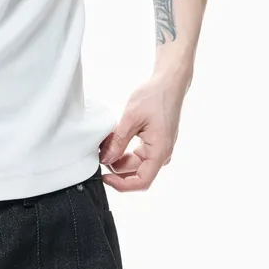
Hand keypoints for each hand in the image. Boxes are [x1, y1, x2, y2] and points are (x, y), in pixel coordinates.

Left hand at [98, 73, 184, 191]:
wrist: (168, 84)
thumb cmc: (154, 97)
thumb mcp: (131, 118)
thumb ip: (118, 141)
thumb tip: (105, 160)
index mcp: (160, 152)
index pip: (142, 181)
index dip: (121, 184)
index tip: (104, 177)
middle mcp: (162, 154)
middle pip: (136, 173)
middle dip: (116, 167)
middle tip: (99, 153)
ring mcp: (160, 149)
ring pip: (136, 164)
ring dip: (119, 159)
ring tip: (105, 144)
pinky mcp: (156, 142)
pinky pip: (139, 154)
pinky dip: (125, 150)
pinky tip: (114, 140)